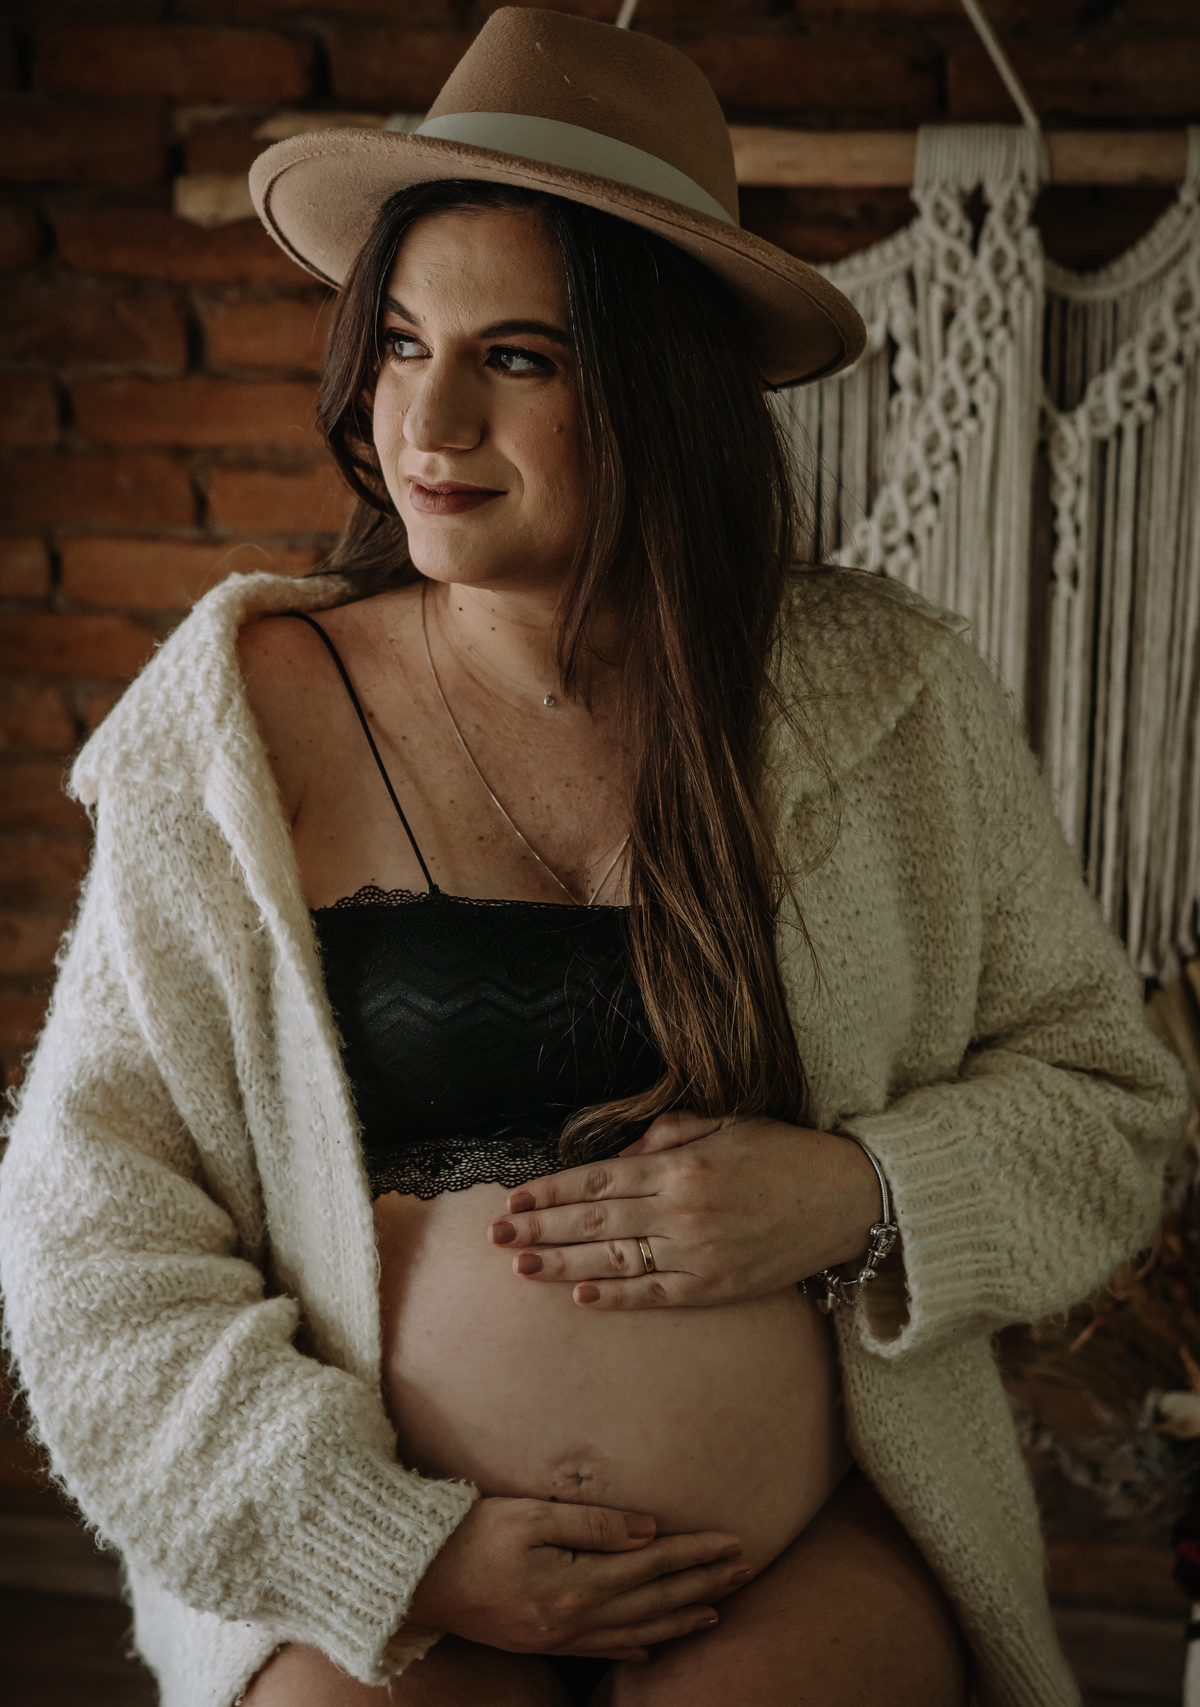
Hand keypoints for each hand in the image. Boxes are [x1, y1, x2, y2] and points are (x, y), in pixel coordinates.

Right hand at [405, 1496, 748, 1660]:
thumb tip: (649, 1530)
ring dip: (682, 1618)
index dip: (697, 1552)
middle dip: (704, 1585)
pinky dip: (638, 1645)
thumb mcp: (531, 1514)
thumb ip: (593, 1522)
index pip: (654, 1565)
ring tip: (718, 1608)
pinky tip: (656, 1644)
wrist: (417, 1579)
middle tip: (746, 1570)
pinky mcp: (544, 1641)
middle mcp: (575, 1619)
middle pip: (655, 1601)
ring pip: (637, 1630)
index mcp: (576, 1584)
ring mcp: (560, 1636)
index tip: (734, 1542)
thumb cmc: (470, 1535)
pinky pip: (604, 1648)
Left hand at [489, 1112, 882, 1309]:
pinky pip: (656, 1294)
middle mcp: (681, 1209)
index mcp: (680, 1165)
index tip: (516, 1196)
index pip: (598, 1180)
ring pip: (614, 1260)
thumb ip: (671, 1132)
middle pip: (594, 1222)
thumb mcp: (728, 1123)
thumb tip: (623, 1147)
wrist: (848, 1197)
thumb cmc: (786, 1154)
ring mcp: (698, 1252)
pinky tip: (581, 1296)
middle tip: (496, 1233)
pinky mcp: (717, 1286)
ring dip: (563, 1264)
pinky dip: (617, 1297)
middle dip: (540, 1227)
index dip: (552, 1190)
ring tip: (520, 1265)